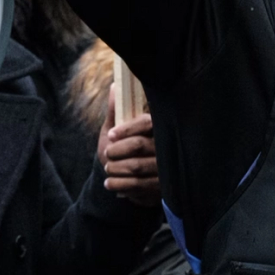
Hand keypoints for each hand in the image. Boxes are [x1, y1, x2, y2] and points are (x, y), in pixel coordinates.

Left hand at [97, 85, 158, 205]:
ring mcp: (166, 169)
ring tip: (108, 168)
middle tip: (107, 154)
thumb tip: (115, 86)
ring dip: (116, 169)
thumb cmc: (123, 147)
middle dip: (116, 151)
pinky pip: (138, 186)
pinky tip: (110, 183)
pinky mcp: (162, 187)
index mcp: (157, 128)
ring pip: (137, 167)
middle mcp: (166, 147)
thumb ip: (116, 110)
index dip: (127, 129)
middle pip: (138, 145)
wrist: (129, 177)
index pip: (146, 123)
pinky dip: (119, 185)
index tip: (111, 135)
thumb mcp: (117, 128)